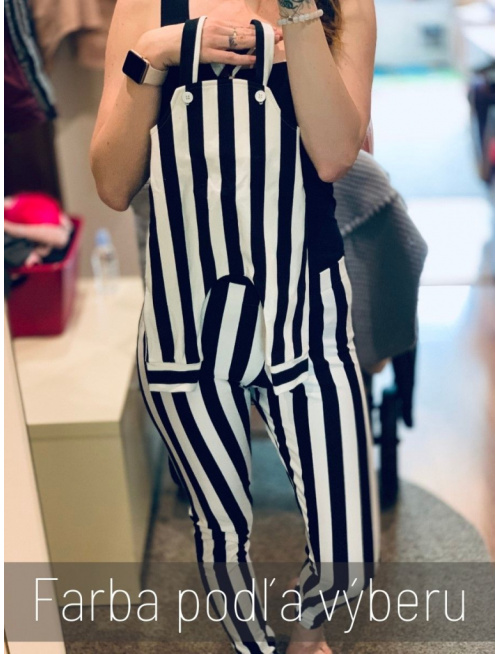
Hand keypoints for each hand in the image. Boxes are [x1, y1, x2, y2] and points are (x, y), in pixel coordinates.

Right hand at [136, 18, 281, 69]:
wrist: (165, 44)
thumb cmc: (185, 41)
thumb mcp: (204, 33)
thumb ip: (220, 37)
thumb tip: (235, 42)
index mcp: (217, 24)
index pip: (243, 27)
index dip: (259, 29)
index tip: (274, 31)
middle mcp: (217, 30)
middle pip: (245, 32)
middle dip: (264, 34)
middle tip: (281, 36)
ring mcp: (213, 42)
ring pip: (240, 43)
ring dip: (257, 44)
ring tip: (273, 45)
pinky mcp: (208, 55)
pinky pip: (229, 58)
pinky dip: (242, 59)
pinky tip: (254, 60)